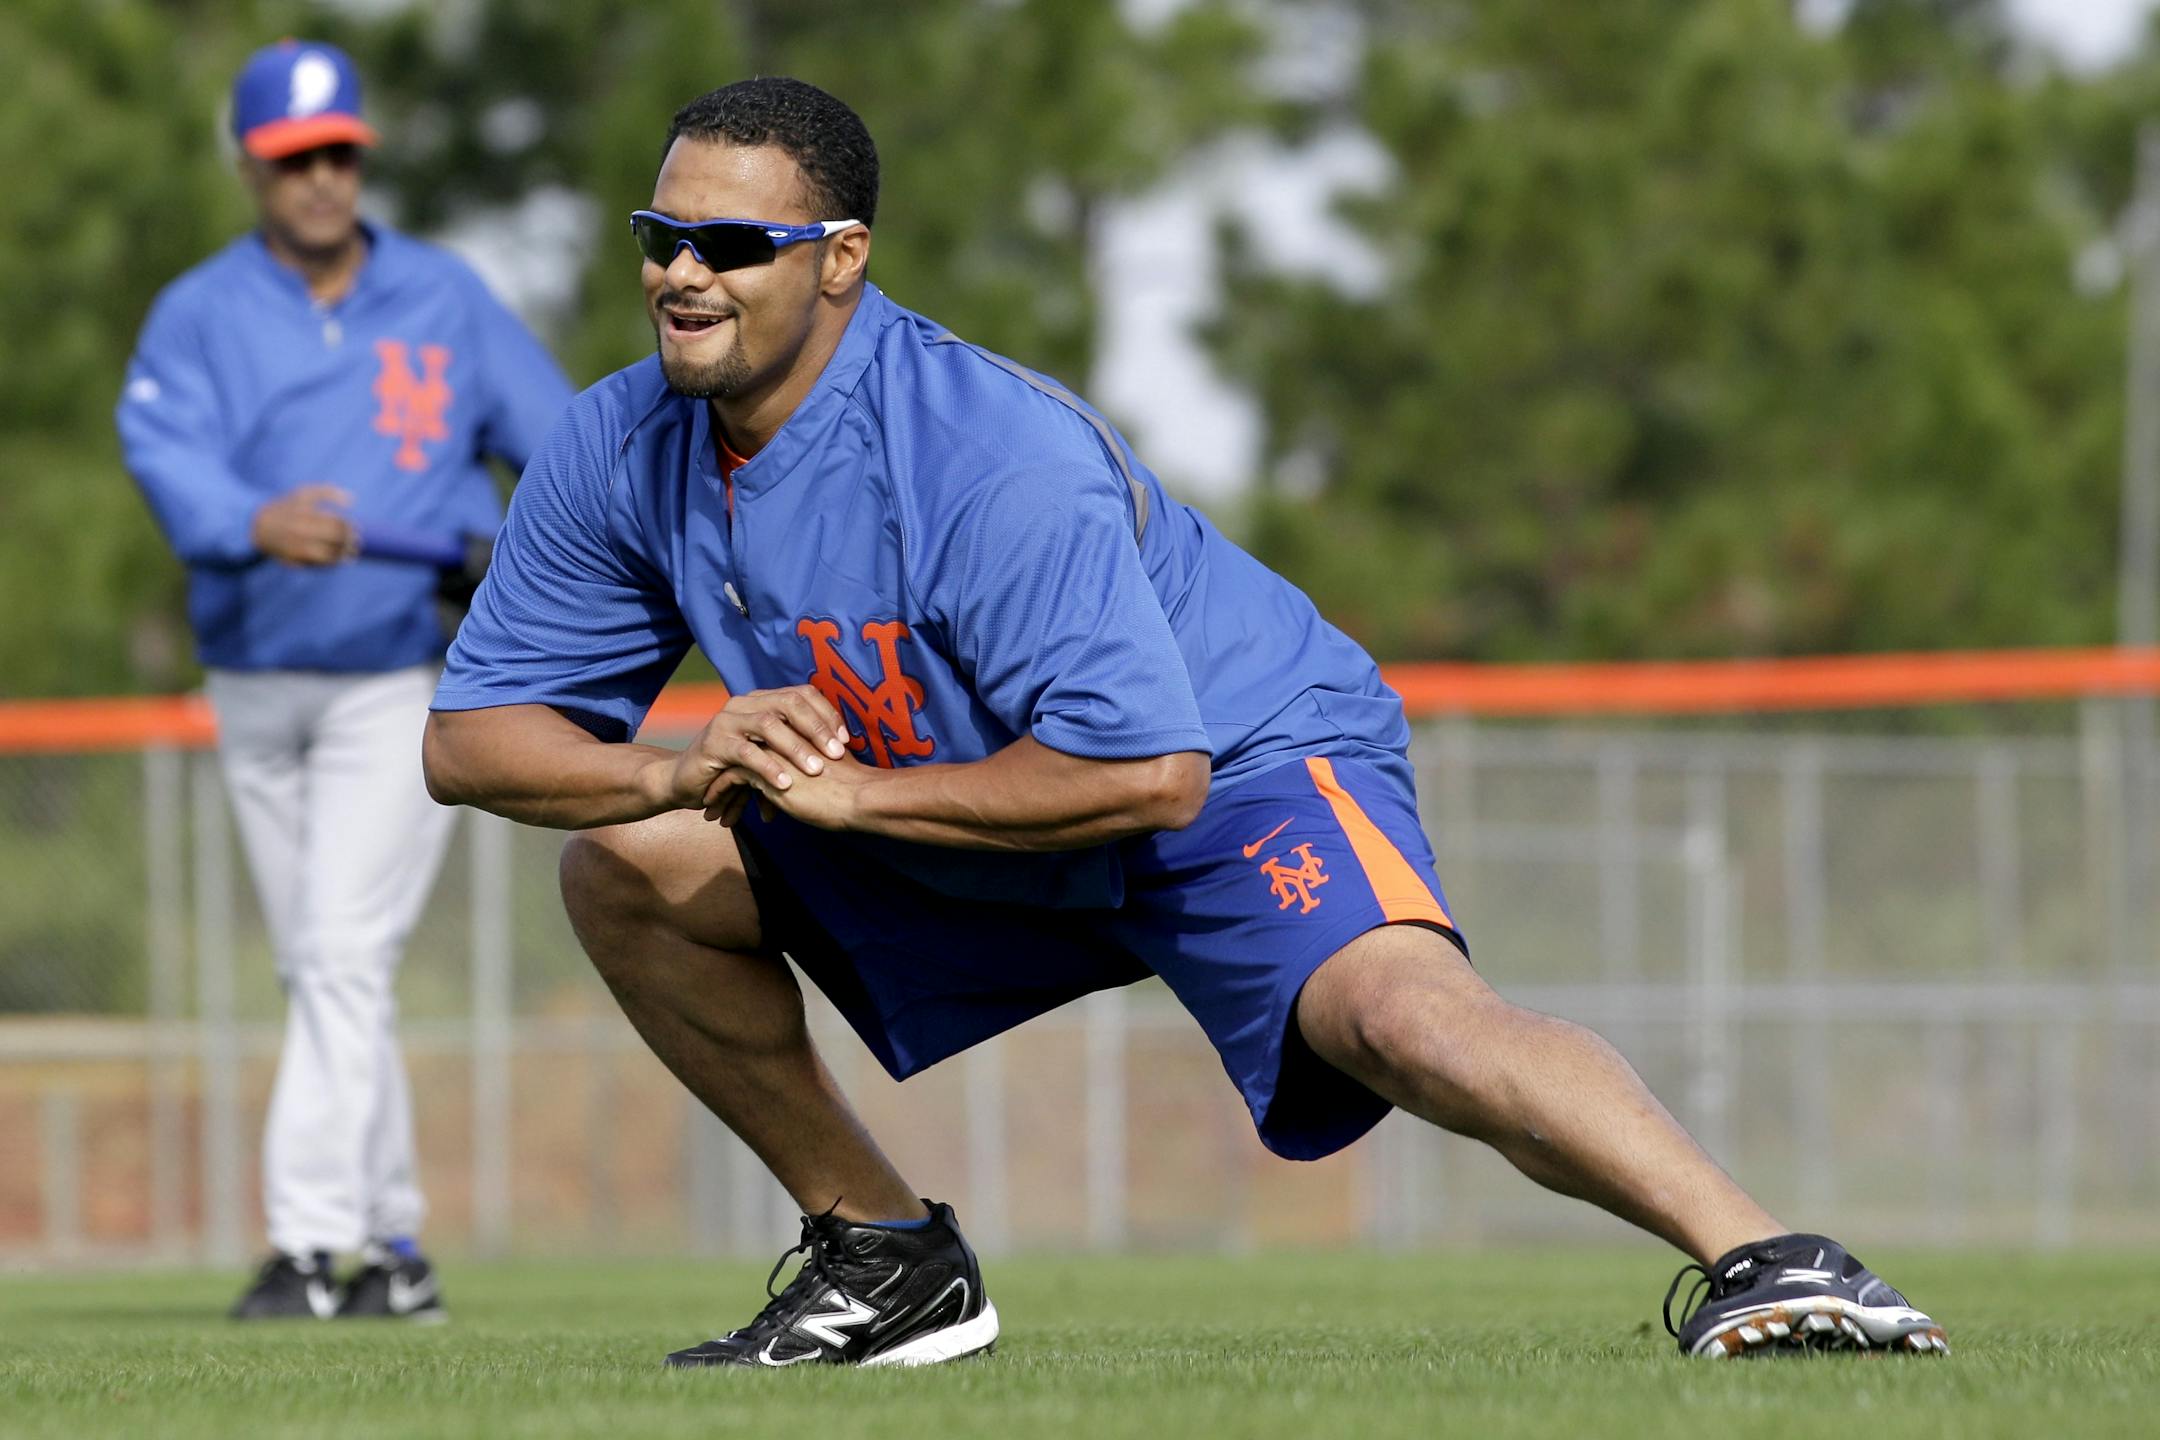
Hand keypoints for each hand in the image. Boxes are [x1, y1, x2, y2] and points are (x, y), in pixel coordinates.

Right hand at [252, 485, 357, 565]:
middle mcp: (299, 530)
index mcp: (304, 513)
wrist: (257, 526)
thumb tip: (352, 500)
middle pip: (334, 539)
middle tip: (357, 543)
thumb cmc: (287, 507)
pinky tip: (336, 562)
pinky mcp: (291, 560)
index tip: (357, 528)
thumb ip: (327, 492)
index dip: (350, 527)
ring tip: (351, 556)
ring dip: (342, 557)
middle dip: (349, 542)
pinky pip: (315, 565)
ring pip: (326, 556)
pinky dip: (329, 565)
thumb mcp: (303, 494)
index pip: (336, 522)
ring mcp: (295, 547)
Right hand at [655, 686, 851, 814]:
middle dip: (817, 728)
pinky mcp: (713, 744)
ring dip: (796, 748)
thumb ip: (794, 742)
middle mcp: (745, 703)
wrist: (686, 780)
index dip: (826, 714)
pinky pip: (746, 753)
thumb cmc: (736, 767)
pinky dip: (768, 768)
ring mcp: (727, 721)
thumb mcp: (769, 751)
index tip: (846, 739)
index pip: (802, 694)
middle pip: (789, 703)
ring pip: (769, 725)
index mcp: (762, 700)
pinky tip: (785, 784)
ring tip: (816, 770)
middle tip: (837, 753)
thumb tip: (840, 747)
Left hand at [708, 746, 875, 832]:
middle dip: (726, 774)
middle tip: (715, 795)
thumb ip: (813, 766)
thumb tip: (810, 779)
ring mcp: (771, 752)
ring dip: (718, 786)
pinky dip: (721, 793)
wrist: (859, 797)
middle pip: (742, 750)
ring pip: (732, 762)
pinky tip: (715, 810)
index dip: (747, 765)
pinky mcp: (764, 771)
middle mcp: (780, 738)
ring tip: (711, 809)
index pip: (759, 745)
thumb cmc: (852, 790)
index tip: (736, 785)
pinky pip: (731, 778)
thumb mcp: (829, 773)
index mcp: (796, 735)